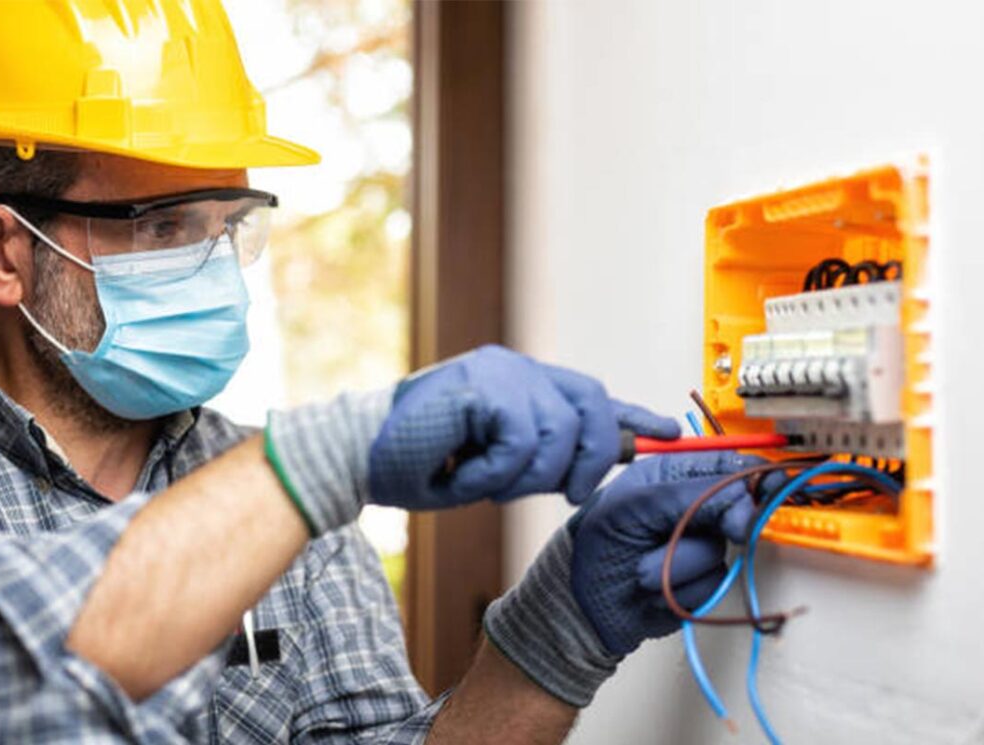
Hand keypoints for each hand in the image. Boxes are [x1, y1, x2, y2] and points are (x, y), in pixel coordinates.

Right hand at [369, 345, 679, 509]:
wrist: (359, 459)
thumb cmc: (421, 465)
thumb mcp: (496, 468)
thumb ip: (543, 459)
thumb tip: (593, 469)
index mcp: (521, 383)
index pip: (590, 395)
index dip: (631, 415)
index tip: (668, 433)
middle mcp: (515, 369)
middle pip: (591, 403)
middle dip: (591, 458)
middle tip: (570, 495)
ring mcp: (498, 371)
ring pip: (559, 431)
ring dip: (526, 477)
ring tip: (483, 482)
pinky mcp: (482, 384)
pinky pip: (521, 440)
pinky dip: (497, 472)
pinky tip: (465, 472)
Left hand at [569, 451, 759, 655]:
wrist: (582, 605)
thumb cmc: (594, 545)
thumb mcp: (633, 508)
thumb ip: (688, 497)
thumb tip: (741, 497)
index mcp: (669, 475)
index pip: (723, 465)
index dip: (751, 475)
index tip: (771, 485)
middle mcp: (688, 506)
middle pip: (734, 508)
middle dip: (722, 521)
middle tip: (726, 528)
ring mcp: (697, 544)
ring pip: (720, 551)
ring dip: (678, 564)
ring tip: (643, 568)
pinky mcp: (702, 580)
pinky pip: (712, 583)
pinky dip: (682, 589)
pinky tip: (654, 590)